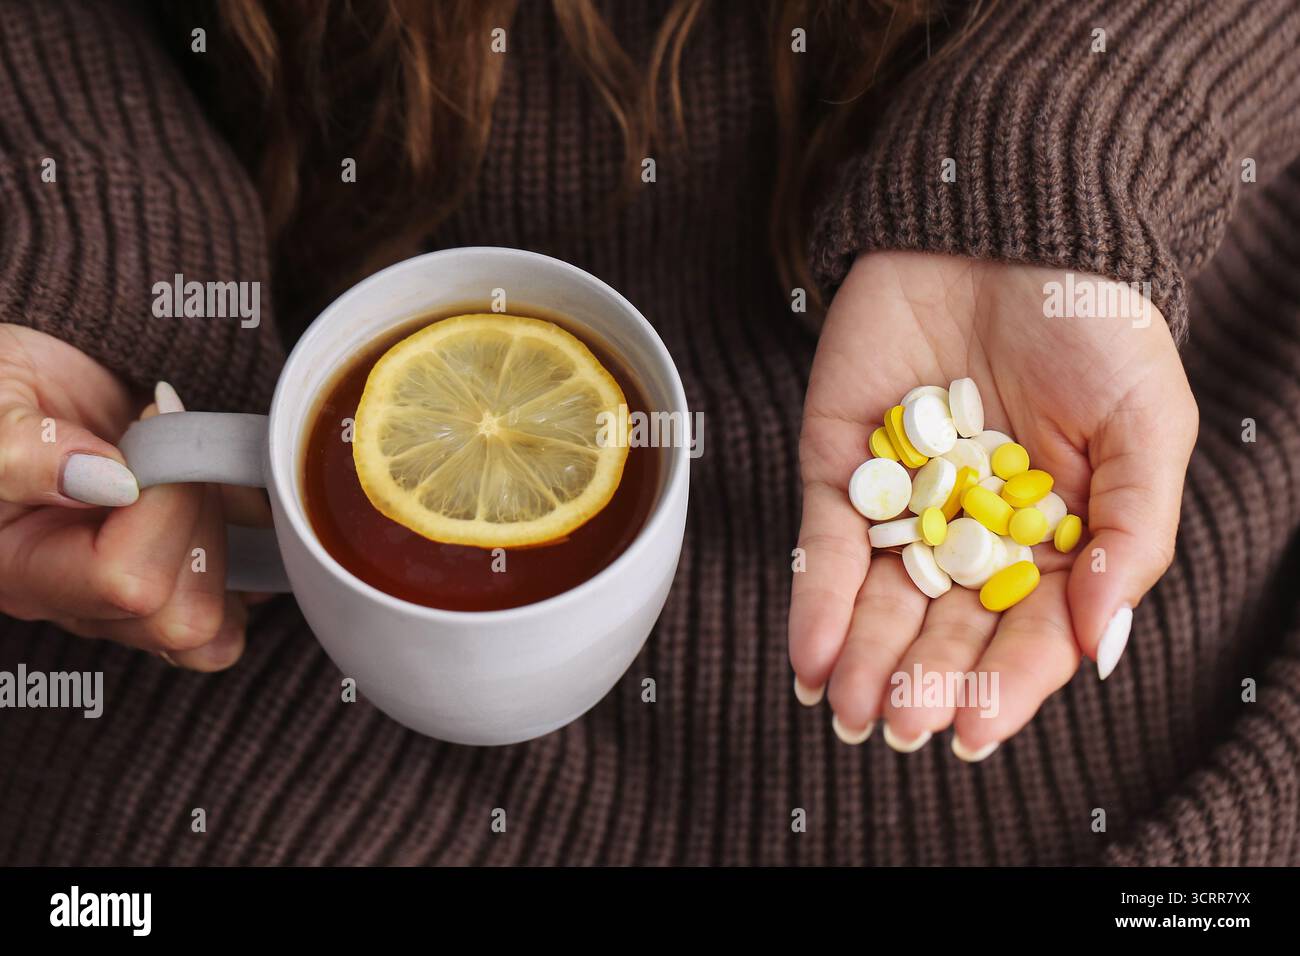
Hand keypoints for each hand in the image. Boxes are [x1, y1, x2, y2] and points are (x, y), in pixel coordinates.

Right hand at [0, 324, 268, 669]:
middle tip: (177, 453)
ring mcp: (131, 592)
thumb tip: (112, 482)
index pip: (127, 580)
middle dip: (203, 524)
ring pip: (212, 625)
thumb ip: (27, 453)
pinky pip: (233, 609)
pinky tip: (237, 498)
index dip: (166, 506)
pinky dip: (256, 555)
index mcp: (23, 570)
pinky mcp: (173, 573)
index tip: (154, 426)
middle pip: (178, 618)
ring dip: (233, 542)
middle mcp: (78, 599)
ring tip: (199, 471)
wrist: (22, 384)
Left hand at [789, 252, 1197, 756]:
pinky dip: (817, 599)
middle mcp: (973, 531)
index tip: (974, 734)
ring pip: (880, 599)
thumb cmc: (1095, 326)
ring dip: (862, 658)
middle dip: (920, 680)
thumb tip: (1099, 643)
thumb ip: (1129, 534)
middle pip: (945, 625)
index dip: (1004, 685)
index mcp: (1052, 537)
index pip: (1027, 630)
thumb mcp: (1145, 427)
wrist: (1006, 228)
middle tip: (898, 727)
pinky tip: (811, 656)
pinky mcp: (843, 462)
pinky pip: (826, 541)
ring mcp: (904, 501)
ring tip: (850, 710)